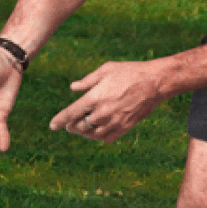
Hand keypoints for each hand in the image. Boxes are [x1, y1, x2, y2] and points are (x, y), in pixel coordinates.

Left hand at [49, 60, 167, 141]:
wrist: (154, 83)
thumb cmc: (129, 72)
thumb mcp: (105, 70)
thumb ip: (87, 81)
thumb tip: (73, 88)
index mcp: (95, 97)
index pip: (71, 113)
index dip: (59, 121)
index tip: (52, 126)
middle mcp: (103, 112)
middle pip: (80, 126)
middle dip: (71, 126)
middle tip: (68, 125)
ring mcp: (114, 122)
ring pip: (92, 134)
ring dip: (83, 132)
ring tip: (80, 129)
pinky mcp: (125, 127)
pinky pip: (106, 137)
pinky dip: (98, 136)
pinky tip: (96, 131)